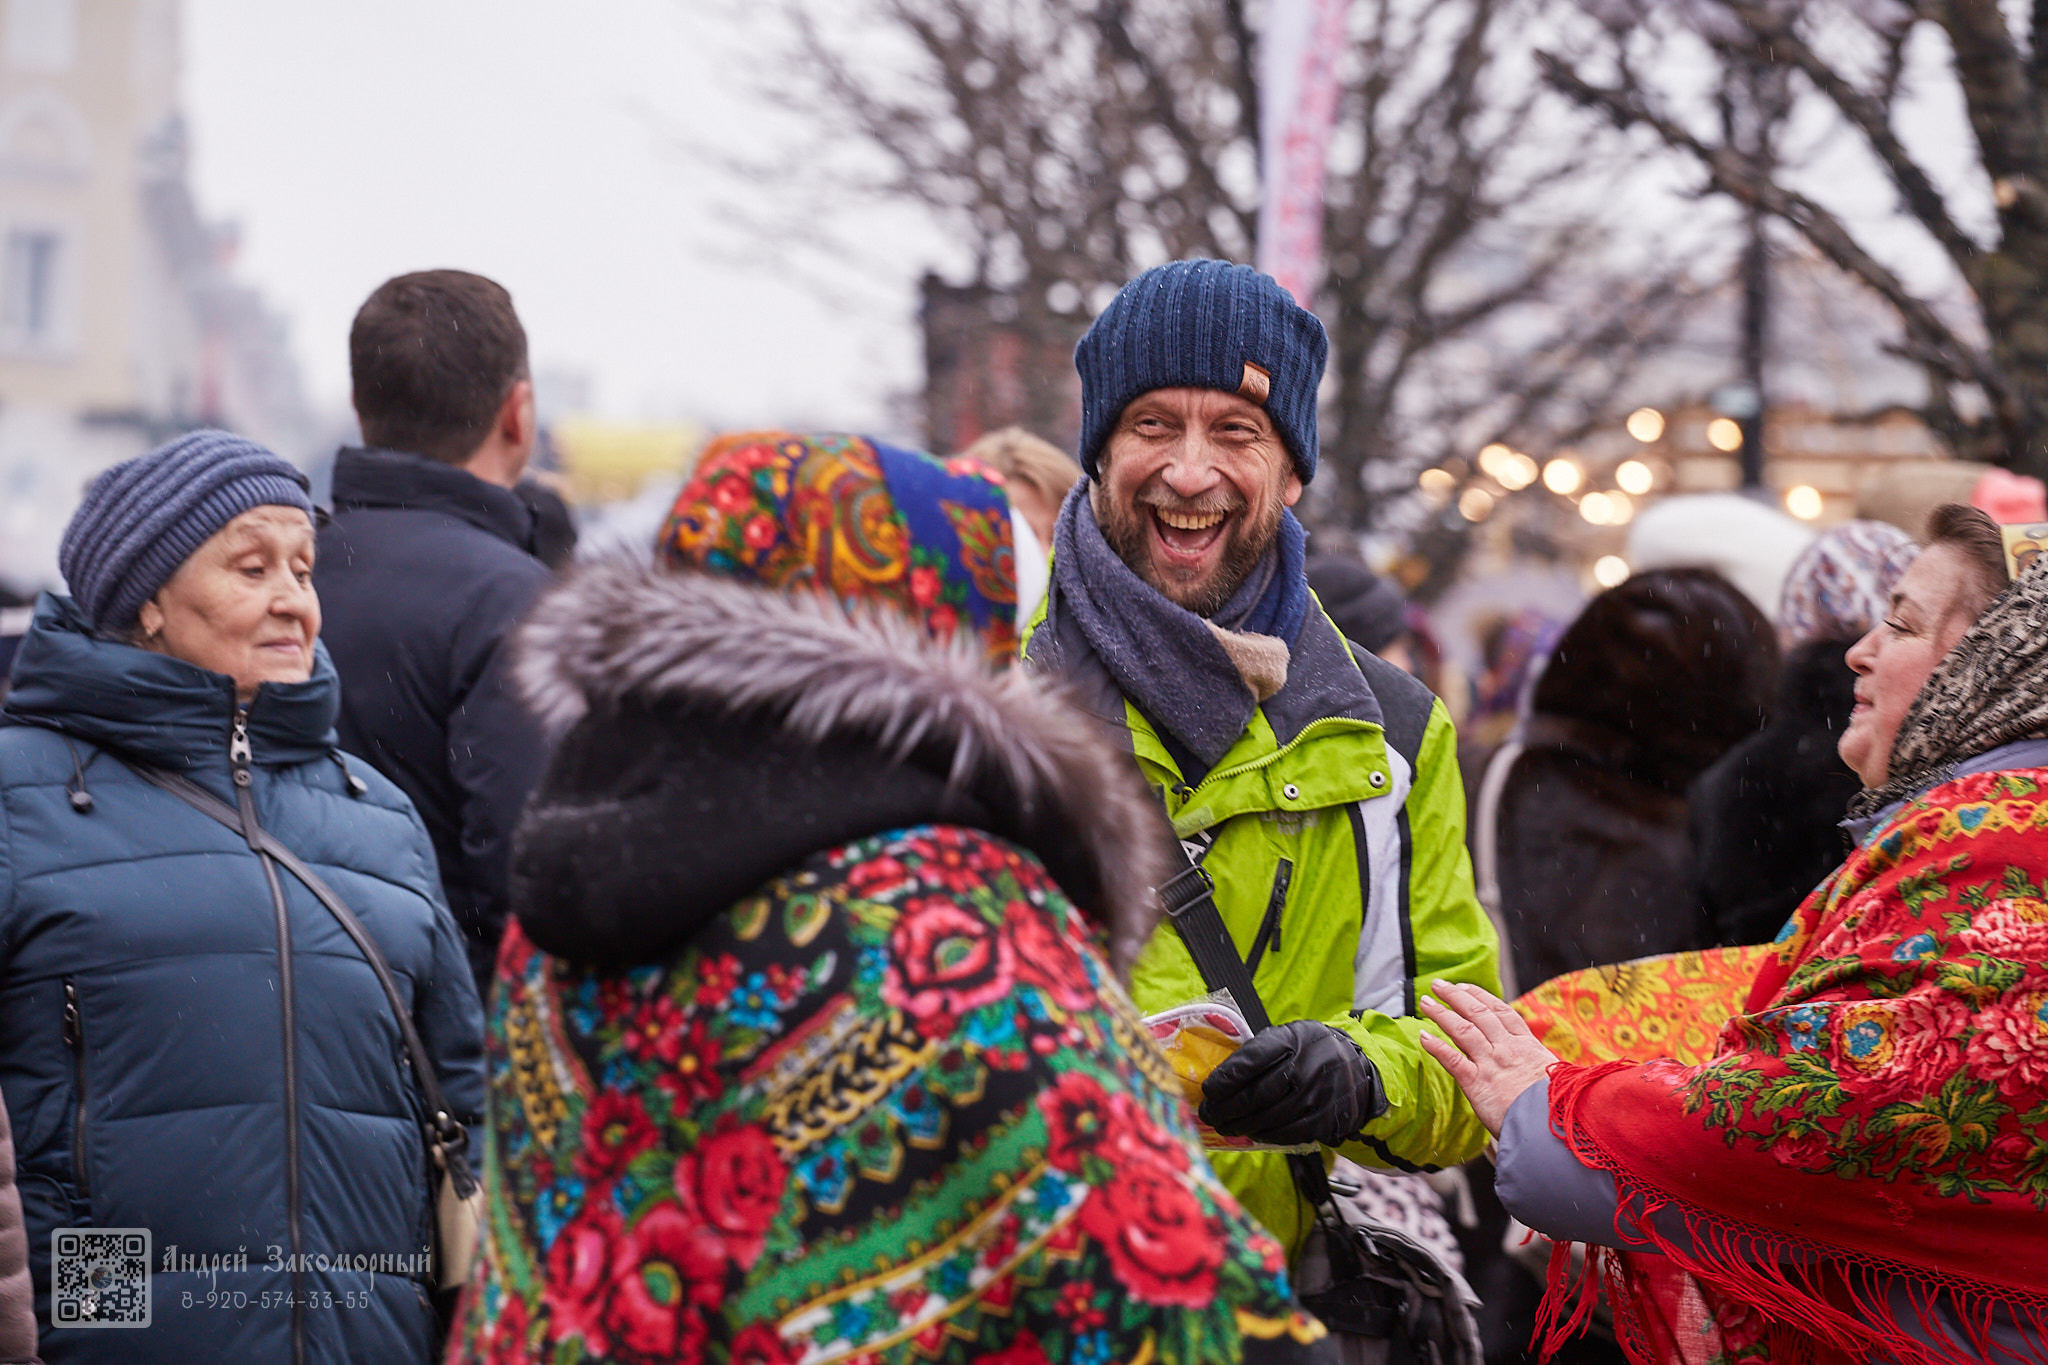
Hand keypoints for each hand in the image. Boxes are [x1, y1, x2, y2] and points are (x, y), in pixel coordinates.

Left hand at [1199, 1019, 1388, 1147]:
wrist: (1357, 1067)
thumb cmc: (1308, 1051)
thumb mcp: (1287, 1037)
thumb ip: (1257, 1052)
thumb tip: (1218, 1078)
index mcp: (1292, 1039)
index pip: (1253, 1058)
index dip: (1227, 1076)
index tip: (1208, 1090)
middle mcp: (1306, 1066)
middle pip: (1258, 1093)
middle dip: (1227, 1107)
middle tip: (1208, 1114)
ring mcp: (1318, 1094)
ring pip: (1270, 1117)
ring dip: (1242, 1125)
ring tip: (1225, 1126)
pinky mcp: (1326, 1118)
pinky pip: (1289, 1132)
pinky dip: (1267, 1135)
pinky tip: (1253, 1132)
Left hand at [1418, 978, 1558, 1136]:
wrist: (1554, 1126)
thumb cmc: (1559, 1108)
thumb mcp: (1558, 1077)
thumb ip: (1541, 1067)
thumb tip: (1541, 1066)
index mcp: (1527, 1045)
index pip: (1501, 1012)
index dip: (1480, 996)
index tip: (1465, 987)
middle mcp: (1507, 1049)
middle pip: (1478, 1014)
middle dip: (1455, 996)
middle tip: (1438, 985)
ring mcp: (1491, 1064)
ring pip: (1462, 1030)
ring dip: (1441, 1013)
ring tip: (1425, 1002)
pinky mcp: (1477, 1083)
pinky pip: (1452, 1059)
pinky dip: (1436, 1046)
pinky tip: (1423, 1036)